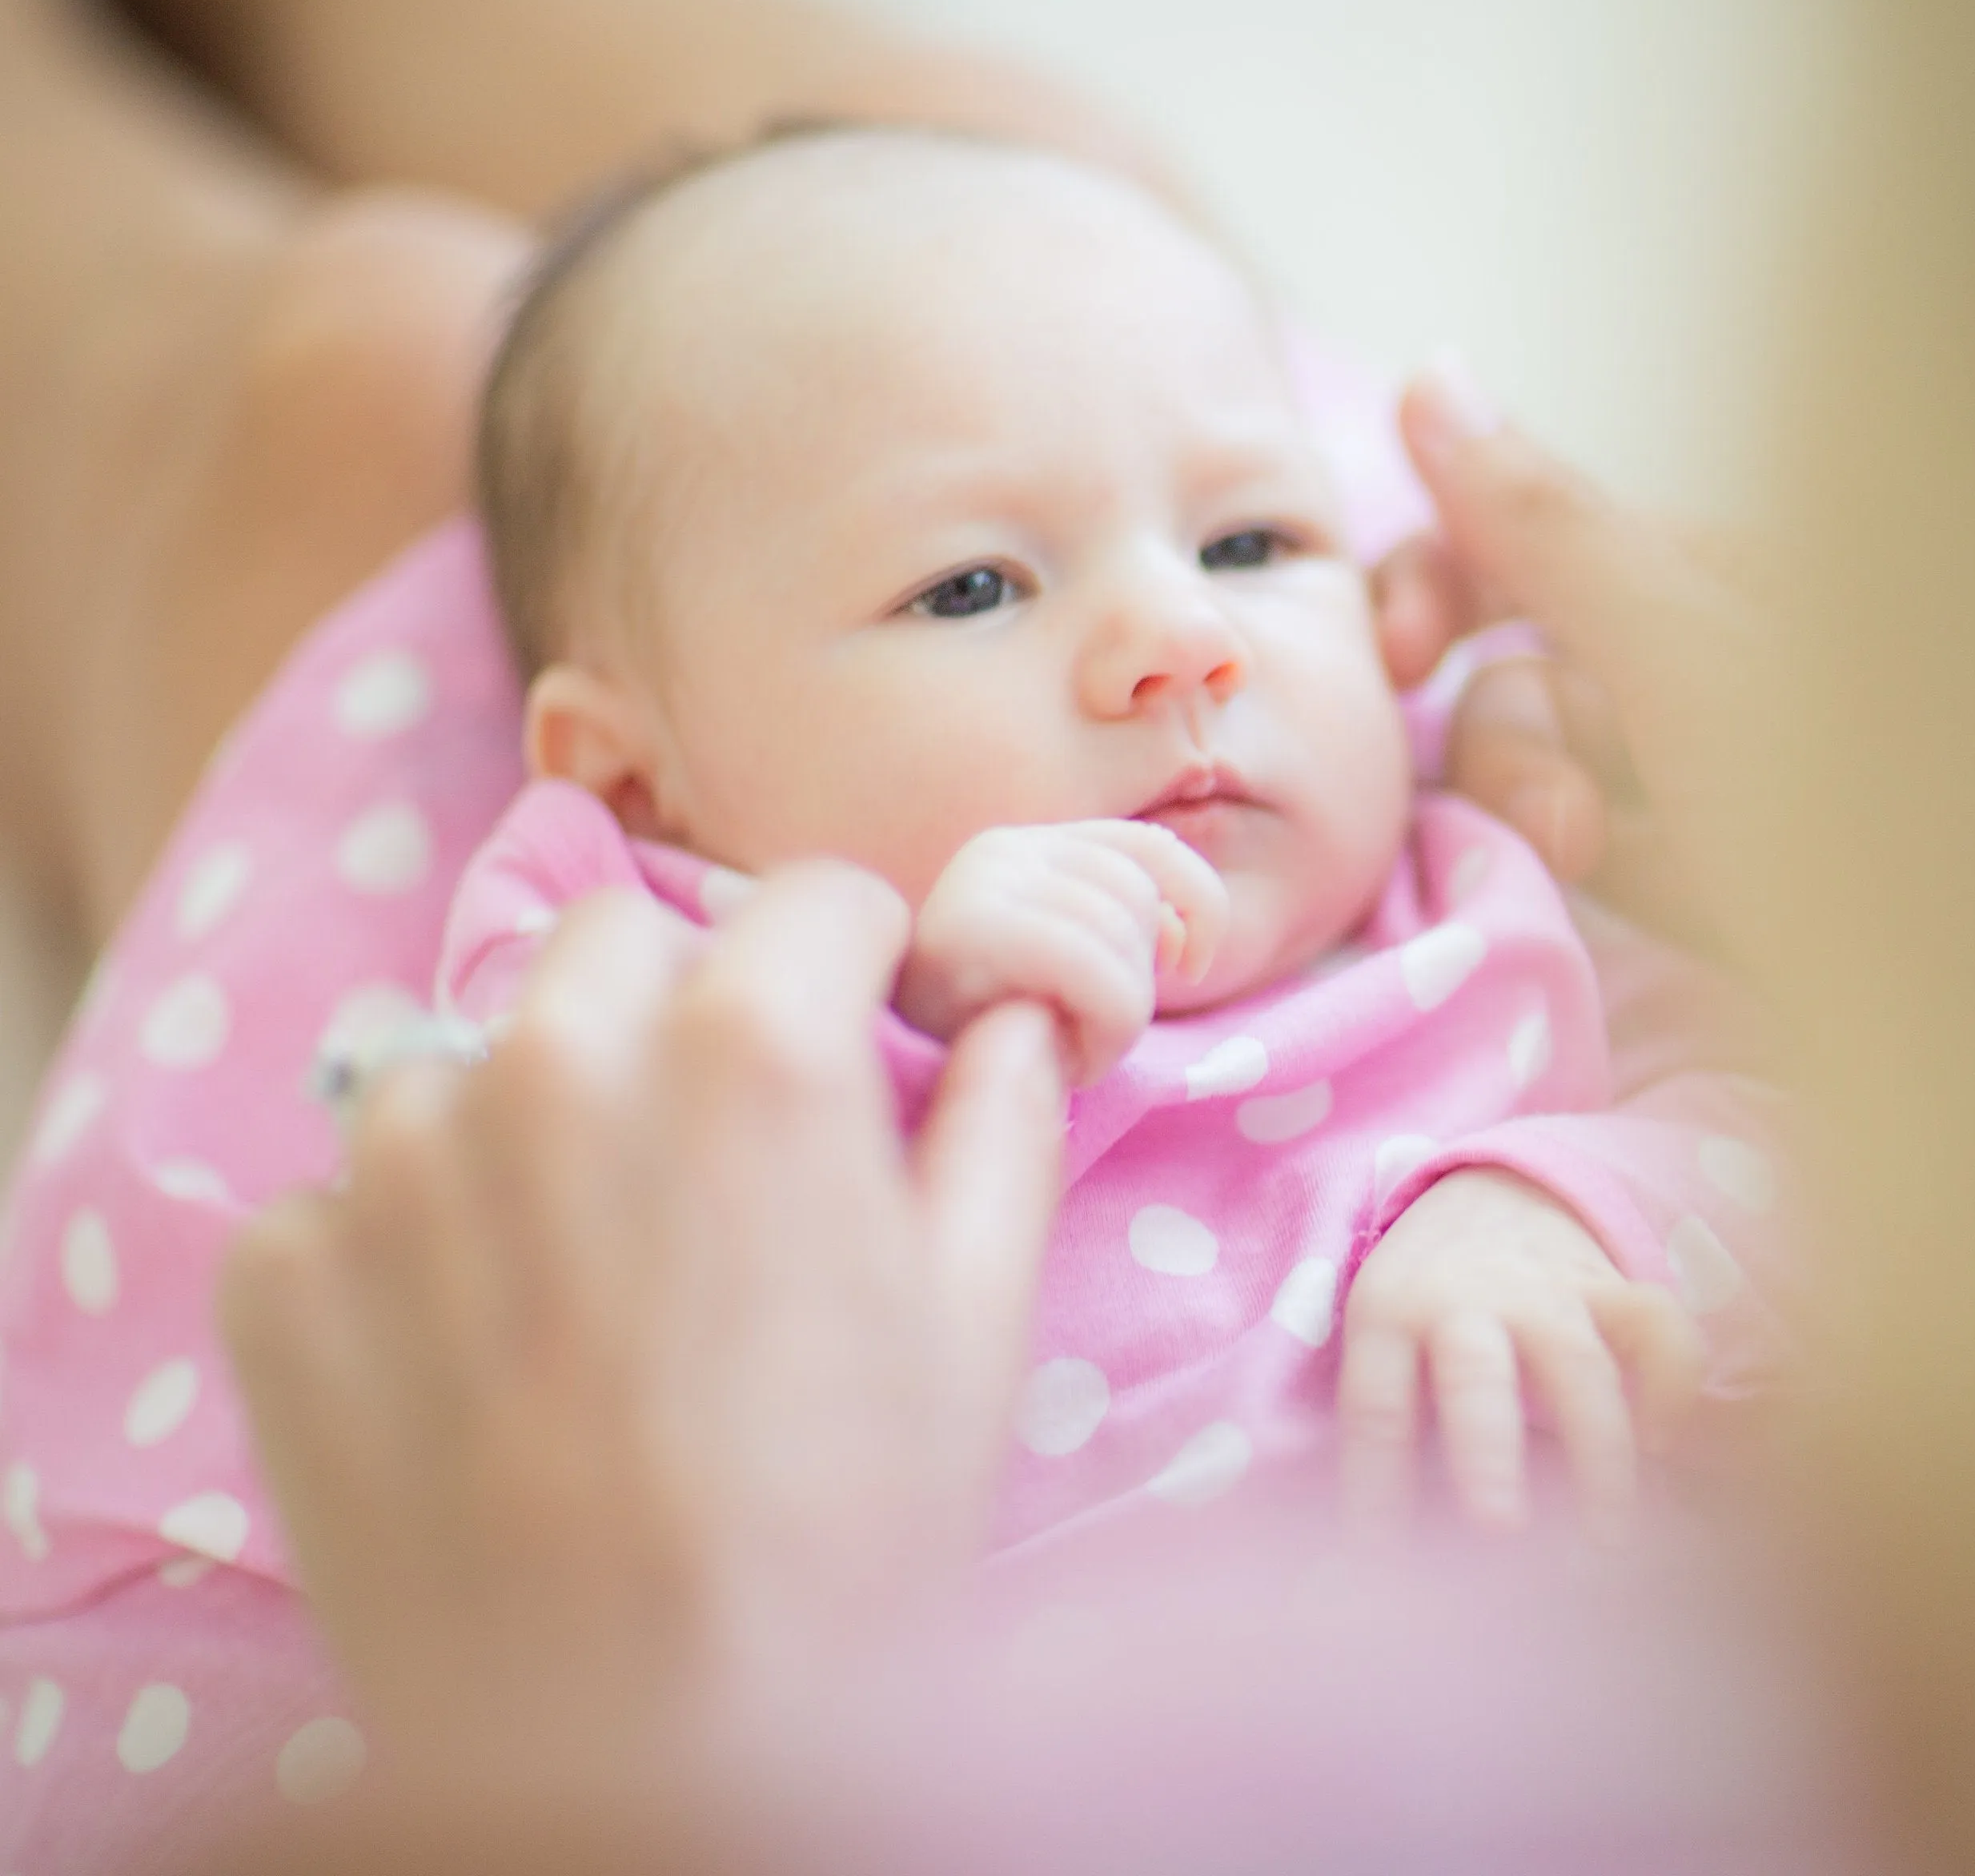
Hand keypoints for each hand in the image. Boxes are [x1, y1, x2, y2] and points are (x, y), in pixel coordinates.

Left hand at [217, 865, 1068, 1776]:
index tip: (860, 1029)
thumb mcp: (982, 1316)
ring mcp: (395, 1167)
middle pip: (618, 946)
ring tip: (586, 1285)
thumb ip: (1005, 1118)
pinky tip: (479, 1365)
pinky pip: (344, 1198)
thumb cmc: (848, 1536)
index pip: (810, 897)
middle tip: (715, 1156)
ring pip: (469, 1066)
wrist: (645, 1750)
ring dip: (529, 1130)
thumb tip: (1019, 1015)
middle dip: (679, 1013)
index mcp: (751, 1047)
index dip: (856, 964)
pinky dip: (406, 1252)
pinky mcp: (282, 1277)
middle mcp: (557, 1062)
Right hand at [897, 819, 1229, 1085]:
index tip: (1192, 967)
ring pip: (1121, 934)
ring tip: (1066, 1051)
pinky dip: (1106, 1027)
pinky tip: (1070, 1064)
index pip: (1152, 848)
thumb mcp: (1076, 979)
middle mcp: (998, 850)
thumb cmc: (997, 1049)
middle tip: (1087, 1035)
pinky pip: (1093, 967)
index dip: (1200, 903)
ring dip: (1120, 1019)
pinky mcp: (966, 930)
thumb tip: (1182, 938)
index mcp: (1029, 848)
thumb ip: (1130, 934)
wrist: (901, 1097)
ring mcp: (976, 883)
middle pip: (1138, 895)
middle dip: (1138, 980)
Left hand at [1339, 1167, 1705, 1545]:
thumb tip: (1363, 1566)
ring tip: (1605, 1541)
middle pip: (1475, 1374)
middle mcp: (1467, 1298)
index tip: (1383, 1568)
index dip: (1376, 1487)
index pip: (1376, 1408)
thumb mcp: (1381, 1332)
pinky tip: (1661, 1446)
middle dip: (1487, 1452)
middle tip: (1498, 1531)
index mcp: (1389, 1312)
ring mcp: (1546, 1289)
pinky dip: (1671, 1385)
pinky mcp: (1612, 1286)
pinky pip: (1658, 1328)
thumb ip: (1387, 1423)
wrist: (1492, 1187)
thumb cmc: (1426, 1295)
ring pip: (1578, 1366)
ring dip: (1596, 1455)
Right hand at [1380, 364, 1770, 954]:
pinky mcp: (1743, 889)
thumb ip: (1551, 533)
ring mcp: (1744, 775)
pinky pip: (1621, 854)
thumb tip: (1426, 376)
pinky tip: (1642, 900)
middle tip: (1560, 826)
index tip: (1393, 652)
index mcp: (1751, 557)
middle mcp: (1742, 650)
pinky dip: (1603, 871)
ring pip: (1569, 764)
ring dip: (1553, 807)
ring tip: (1599, 870)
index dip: (1452, 577)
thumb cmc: (1889, 819)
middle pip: (1546, 660)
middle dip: (1521, 735)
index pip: (1549, 531)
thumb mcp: (1697, 660)